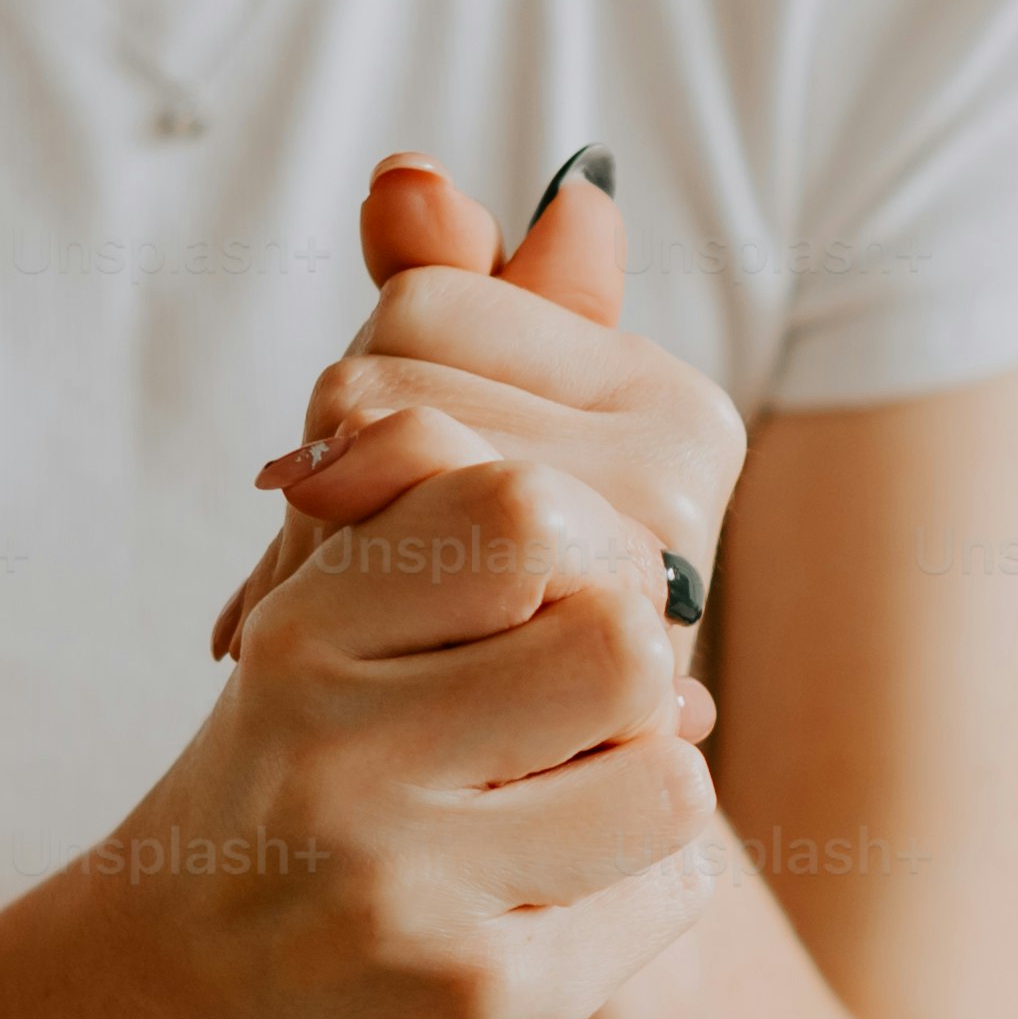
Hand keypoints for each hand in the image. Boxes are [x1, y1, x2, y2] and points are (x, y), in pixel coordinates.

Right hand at [94, 448, 721, 1018]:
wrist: (170, 999)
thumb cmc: (287, 781)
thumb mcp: (319, 627)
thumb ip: (440, 530)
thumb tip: (652, 567)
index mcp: (302, 635)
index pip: (524, 514)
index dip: (590, 550)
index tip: (557, 605)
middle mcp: (341, 755)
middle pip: (621, 648)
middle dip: (627, 676)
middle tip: (573, 717)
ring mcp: (409, 888)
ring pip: (672, 781)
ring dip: (648, 787)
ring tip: (563, 809)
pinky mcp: (482, 998)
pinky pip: (671, 892)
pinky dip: (638, 886)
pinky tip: (545, 897)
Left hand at [210, 152, 742, 661]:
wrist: (506, 842)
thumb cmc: (461, 628)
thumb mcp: (437, 449)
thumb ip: (444, 302)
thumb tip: (405, 176)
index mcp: (667, 400)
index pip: (417, 296)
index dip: (364, 393)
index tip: (410, 486)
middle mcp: (681, 468)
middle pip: (382, 375)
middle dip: (342, 475)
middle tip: (391, 578)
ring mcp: (639, 568)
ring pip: (371, 461)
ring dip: (336, 555)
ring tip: (396, 629)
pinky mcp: (581, 667)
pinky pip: (382, 572)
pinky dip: (341, 620)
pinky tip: (378, 678)